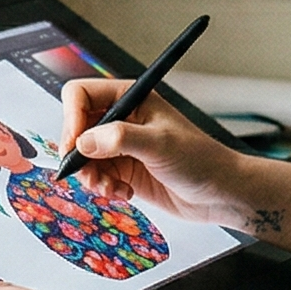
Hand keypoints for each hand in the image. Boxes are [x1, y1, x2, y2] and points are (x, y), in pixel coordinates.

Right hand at [58, 78, 253, 228]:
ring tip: (110, 188)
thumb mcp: (160, 144)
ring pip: (83, 157)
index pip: (81, 95)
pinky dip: (104, 188)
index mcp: (131, 98)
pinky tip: (124, 193)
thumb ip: (119, 139)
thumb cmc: (201, 159)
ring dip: (91, 176)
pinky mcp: (123, 169)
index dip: (72, 118)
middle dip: (79, 154)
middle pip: (76, 128)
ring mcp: (121, 145)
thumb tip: (84, 142)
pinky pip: (96, 176)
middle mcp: (122, 118)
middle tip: (88, 173)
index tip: (75, 145)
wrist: (218, 192)